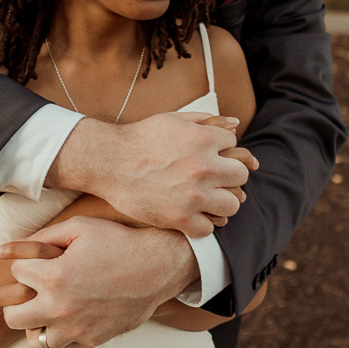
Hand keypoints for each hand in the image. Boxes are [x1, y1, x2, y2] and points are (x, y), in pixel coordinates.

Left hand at [0, 217, 197, 347]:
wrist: (157, 266)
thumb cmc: (116, 242)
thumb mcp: (77, 228)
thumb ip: (38, 238)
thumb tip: (0, 251)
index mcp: (53, 276)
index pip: (15, 274)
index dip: (23, 265)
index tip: (34, 262)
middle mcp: (60, 307)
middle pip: (12, 317)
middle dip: (12, 302)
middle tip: (25, 293)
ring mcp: (77, 328)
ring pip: (35, 341)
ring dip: (34, 325)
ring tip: (39, 312)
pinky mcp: (93, 339)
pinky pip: (63, 347)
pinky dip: (59, 335)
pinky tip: (63, 319)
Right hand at [50, 113, 253, 236]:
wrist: (108, 161)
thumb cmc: (140, 138)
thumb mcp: (172, 119)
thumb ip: (206, 119)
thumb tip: (235, 123)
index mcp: (203, 139)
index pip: (235, 146)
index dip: (220, 151)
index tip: (206, 156)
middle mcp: (204, 167)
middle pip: (240, 176)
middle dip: (227, 176)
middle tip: (210, 178)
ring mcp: (194, 195)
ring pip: (232, 204)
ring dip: (219, 201)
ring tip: (203, 197)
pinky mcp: (180, 218)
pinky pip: (209, 228)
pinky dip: (200, 223)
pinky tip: (189, 213)